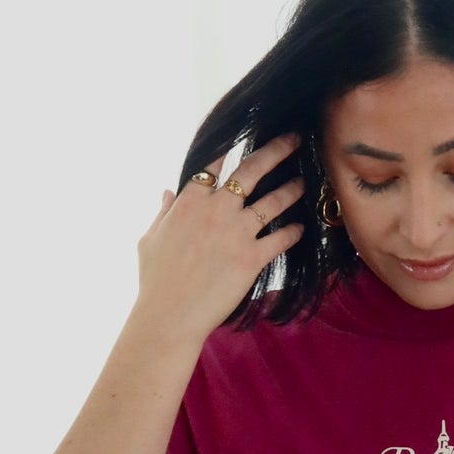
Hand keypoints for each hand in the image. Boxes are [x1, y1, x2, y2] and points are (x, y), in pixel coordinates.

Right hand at [136, 128, 306, 343]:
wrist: (169, 315)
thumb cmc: (155, 281)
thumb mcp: (150, 240)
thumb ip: (163, 213)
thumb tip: (167, 193)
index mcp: (188, 203)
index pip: (213, 166)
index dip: (230, 151)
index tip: (245, 138)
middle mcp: (215, 210)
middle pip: (251, 170)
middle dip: (275, 151)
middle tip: (293, 139)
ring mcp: (235, 232)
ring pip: (272, 201)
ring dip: (291, 189)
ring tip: (304, 181)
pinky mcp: (252, 257)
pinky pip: (280, 238)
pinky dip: (292, 232)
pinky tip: (301, 227)